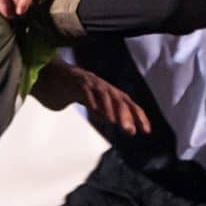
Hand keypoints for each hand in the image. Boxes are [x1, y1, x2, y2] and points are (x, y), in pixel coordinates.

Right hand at [33, 61, 150, 134]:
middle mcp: (105, 86)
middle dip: (126, 115)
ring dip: (111, 109)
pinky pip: (86, 91)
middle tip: (130, 130)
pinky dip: (92, 101)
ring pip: (105, 94)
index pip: (130, 104)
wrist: (59, 74)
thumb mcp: (99, 103)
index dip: (139, 116)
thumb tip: (130, 129)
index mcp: (112, 92)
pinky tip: (96, 112)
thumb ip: (113, 114)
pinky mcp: (78, 81)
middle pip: (119, 99)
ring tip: (115, 122)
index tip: (146, 131)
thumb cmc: (82, 91)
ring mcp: (92, 82)